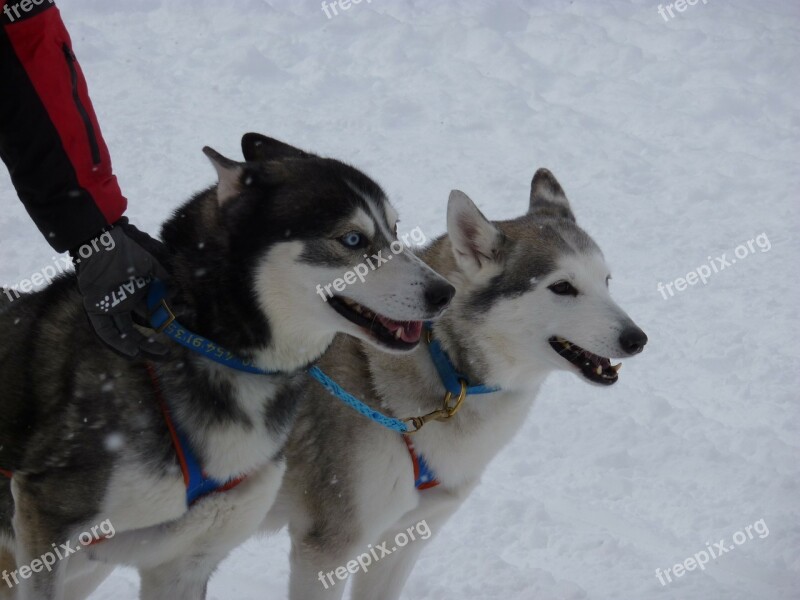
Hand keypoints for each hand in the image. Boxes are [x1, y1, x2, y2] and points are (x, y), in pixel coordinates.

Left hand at [72, 219, 169, 358]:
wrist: (102, 243)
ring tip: (152, 356)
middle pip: (139, 330)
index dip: (166, 322)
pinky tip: (131, 351)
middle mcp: (124, 305)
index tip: (179, 329)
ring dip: (137, 346)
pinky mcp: (95, 309)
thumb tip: (177, 293)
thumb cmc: (126, 251)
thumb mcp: (150, 265)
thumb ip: (163, 279)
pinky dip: (116, 342)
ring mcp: (110, 308)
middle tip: (166, 354)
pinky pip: (104, 330)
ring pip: (123, 333)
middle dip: (152, 344)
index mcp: (137, 296)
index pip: (152, 316)